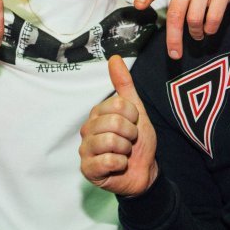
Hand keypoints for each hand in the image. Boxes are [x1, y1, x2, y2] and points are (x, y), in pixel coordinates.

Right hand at [79, 56, 158, 195]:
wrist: (144, 171)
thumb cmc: (138, 141)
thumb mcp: (136, 111)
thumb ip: (124, 85)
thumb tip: (114, 58)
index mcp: (97, 114)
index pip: (118, 105)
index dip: (133, 117)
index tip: (134, 125)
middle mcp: (87, 130)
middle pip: (114, 123)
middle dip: (130, 134)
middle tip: (130, 141)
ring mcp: (85, 150)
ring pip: (109, 141)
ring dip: (126, 149)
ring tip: (125, 153)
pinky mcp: (88, 170)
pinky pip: (107, 161)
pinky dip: (120, 163)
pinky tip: (119, 165)